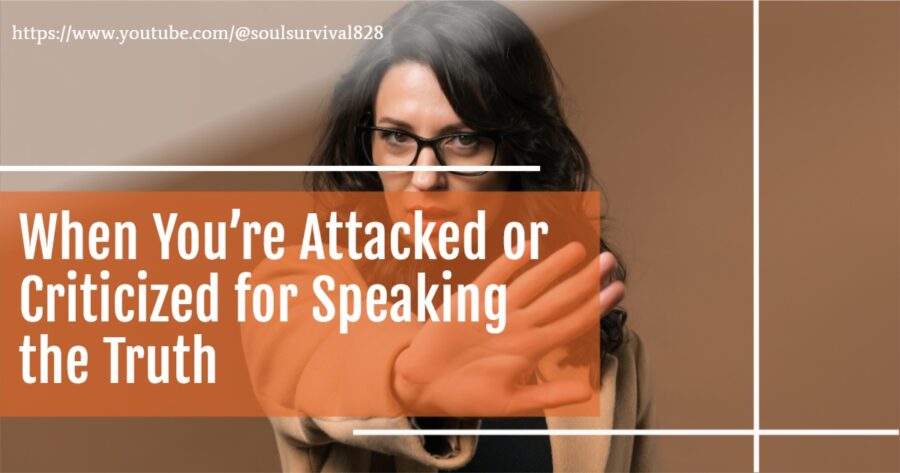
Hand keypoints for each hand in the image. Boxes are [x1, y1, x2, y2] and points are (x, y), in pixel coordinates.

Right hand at [391, 242, 624, 415]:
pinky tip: (528, 246)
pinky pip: (494, 277)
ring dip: (555, 266)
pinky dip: (510, 261)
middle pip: (560, 298)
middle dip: (586, 279)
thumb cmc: (468, 394)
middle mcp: (518, 325)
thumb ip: (548, 394)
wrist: (425, 384)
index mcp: (531, 348)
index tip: (619, 288)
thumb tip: (588, 393)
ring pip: (532, 283)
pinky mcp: (471, 301)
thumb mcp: (512, 403)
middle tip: (610, 259)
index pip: (573, 322)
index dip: (597, 305)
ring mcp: (496, 311)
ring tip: (578, 249)